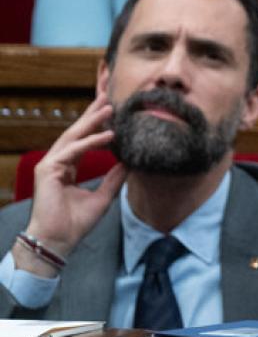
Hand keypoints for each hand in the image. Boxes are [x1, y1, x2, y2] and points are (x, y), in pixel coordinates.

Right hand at [19, 93, 127, 274]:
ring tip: (109, 106)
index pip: (84, 139)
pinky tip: (108, 135)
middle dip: (92, 113)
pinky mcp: (47, 170)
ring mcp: (50, 165)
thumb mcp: (104, 196)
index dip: (97, 123)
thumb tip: (131, 162)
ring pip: (73, 137)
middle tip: (107, 95)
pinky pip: (73, 151)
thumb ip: (115, 177)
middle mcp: (58, 163)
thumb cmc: (76, 223)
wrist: (59, 240)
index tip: (112, 109)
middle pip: (77, 132)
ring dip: (92, 121)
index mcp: (69, 167)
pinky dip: (90, 142)